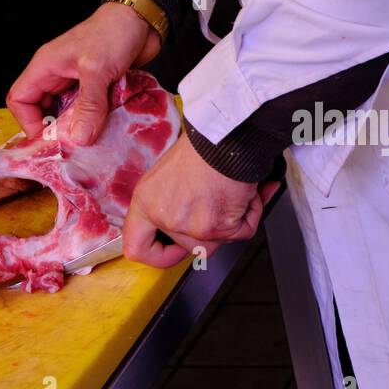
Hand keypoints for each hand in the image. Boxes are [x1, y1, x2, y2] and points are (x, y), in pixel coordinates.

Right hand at [6, 1, 160, 143]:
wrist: (142, 19)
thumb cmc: (113, 33)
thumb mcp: (97, 70)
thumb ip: (88, 105)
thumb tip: (79, 139)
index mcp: (45, 66)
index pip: (19, 99)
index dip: (28, 122)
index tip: (48, 140)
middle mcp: (57, 74)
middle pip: (41, 109)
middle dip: (53, 129)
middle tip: (70, 147)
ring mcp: (76, 81)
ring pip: (65, 112)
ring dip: (76, 126)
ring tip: (89, 141)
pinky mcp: (96, 86)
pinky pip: (86, 109)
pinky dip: (93, 120)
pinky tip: (104, 130)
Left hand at [123, 129, 282, 266]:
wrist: (226, 134)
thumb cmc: (202, 145)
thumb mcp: (169, 174)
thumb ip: (170, 203)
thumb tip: (181, 225)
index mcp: (146, 203)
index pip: (137, 249)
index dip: (158, 253)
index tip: (171, 248)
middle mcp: (166, 217)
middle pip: (189, 248)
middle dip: (209, 231)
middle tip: (216, 206)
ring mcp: (192, 226)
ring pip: (217, 241)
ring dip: (232, 219)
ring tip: (232, 190)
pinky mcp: (219, 227)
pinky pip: (242, 231)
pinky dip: (251, 212)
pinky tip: (247, 191)